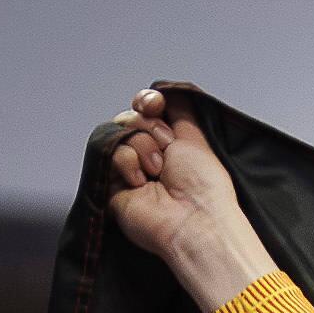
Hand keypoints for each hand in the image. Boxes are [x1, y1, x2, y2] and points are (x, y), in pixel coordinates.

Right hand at [105, 89, 238, 262]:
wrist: (194, 220)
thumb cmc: (204, 185)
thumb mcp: (197, 137)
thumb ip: (181, 110)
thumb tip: (166, 92)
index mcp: (170, 144)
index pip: (147, 109)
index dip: (148, 102)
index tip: (154, 104)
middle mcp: (148, 155)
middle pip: (132, 118)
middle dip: (151, 129)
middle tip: (168, 153)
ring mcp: (129, 168)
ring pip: (120, 132)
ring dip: (143, 147)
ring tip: (158, 172)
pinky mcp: (111, 183)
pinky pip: (109, 152)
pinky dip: (129, 163)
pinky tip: (142, 183)